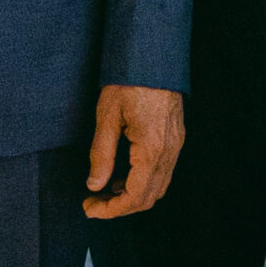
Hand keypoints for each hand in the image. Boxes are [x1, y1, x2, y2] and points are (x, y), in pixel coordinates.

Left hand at [83, 85, 184, 219]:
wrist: (154, 56)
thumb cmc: (128, 81)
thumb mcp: (107, 116)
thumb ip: (102, 154)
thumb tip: (95, 185)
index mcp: (152, 149)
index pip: (135, 197)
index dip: (111, 210)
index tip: (89, 208)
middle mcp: (169, 152)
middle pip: (149, 198)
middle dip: (120, 207)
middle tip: (93, 203)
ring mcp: (176, 145)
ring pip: (158, 187)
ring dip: (131, 196)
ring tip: (103, 191)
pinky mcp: (176, 139)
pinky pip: (162, 172)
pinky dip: (142, 182)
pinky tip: (121, 176)